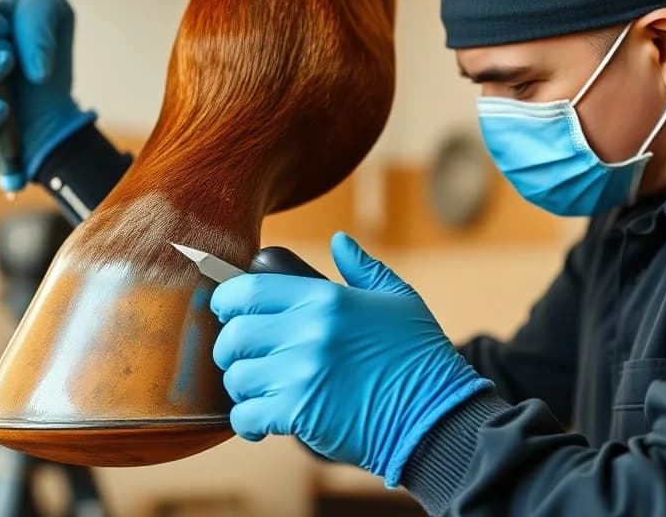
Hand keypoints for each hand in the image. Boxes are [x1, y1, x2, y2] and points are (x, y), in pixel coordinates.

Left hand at [210, 232, 491, 484]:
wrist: (439, 417)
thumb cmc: (421, 359)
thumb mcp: (399, 300)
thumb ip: (363, 269)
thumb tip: (338, 242)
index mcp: (325, 299)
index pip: (248, 290)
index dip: (226, 301)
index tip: (227, 312)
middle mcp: (308, 331)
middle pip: (235, 335)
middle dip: (230, 350)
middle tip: (244, 361)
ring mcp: (301, 372)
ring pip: (237, 377)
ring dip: (242, 388)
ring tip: (260, 393)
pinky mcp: (299, 413)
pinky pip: (246, 415)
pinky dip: (246, 422)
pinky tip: (259, 423)